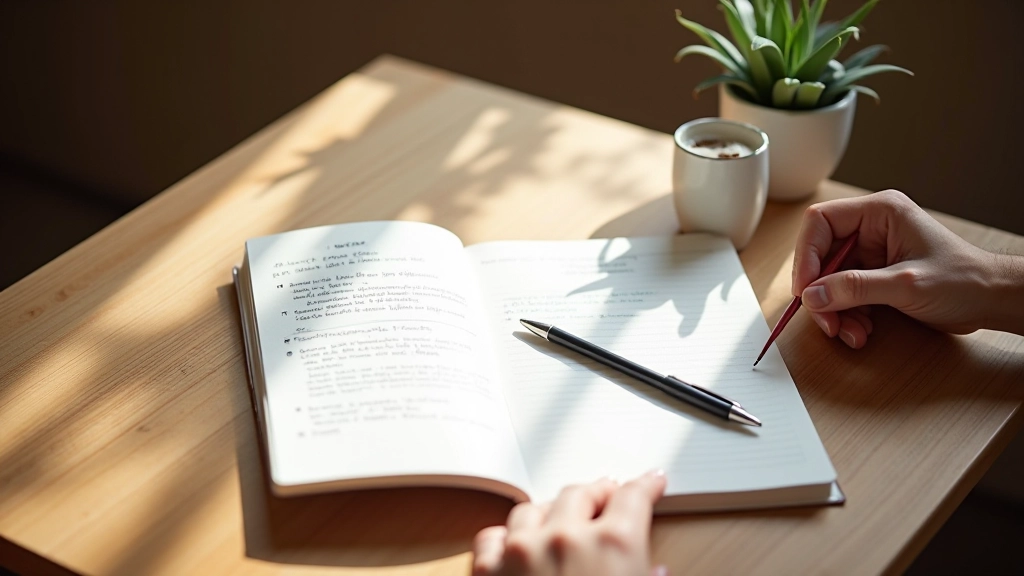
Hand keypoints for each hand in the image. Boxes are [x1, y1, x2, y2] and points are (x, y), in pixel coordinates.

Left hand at [472, 471, 668, 575]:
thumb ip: (645, 575)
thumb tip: (656, 571)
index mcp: (614, 545)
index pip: (633, 495)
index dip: (646, 484)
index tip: (651, 481)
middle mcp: (566, 538)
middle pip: (581, 492)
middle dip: (596, 494)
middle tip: (606, 499)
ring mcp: (523, 551)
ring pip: (534, 509)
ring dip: (549, 514)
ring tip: (560, 524)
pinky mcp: (490, 571)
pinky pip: (493, 538)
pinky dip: (506, 540)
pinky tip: (517, 545)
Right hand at [792, 189, 1023, 346]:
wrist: (992, 301)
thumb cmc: (964, 281)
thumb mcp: (906, 285)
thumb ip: (855, 289)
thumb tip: (813, 296)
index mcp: (879, 213)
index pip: (821, 222)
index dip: (807, 256)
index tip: (806, 290)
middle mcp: (871, 229)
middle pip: (821, 256)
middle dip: (821, 292)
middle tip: (826, 321)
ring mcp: (872, 253)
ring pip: (830, 280)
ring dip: (834, 310)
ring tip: (850, 332)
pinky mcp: (874, 276)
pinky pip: (845, 294)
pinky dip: (847, 316)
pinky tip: (861, 331)